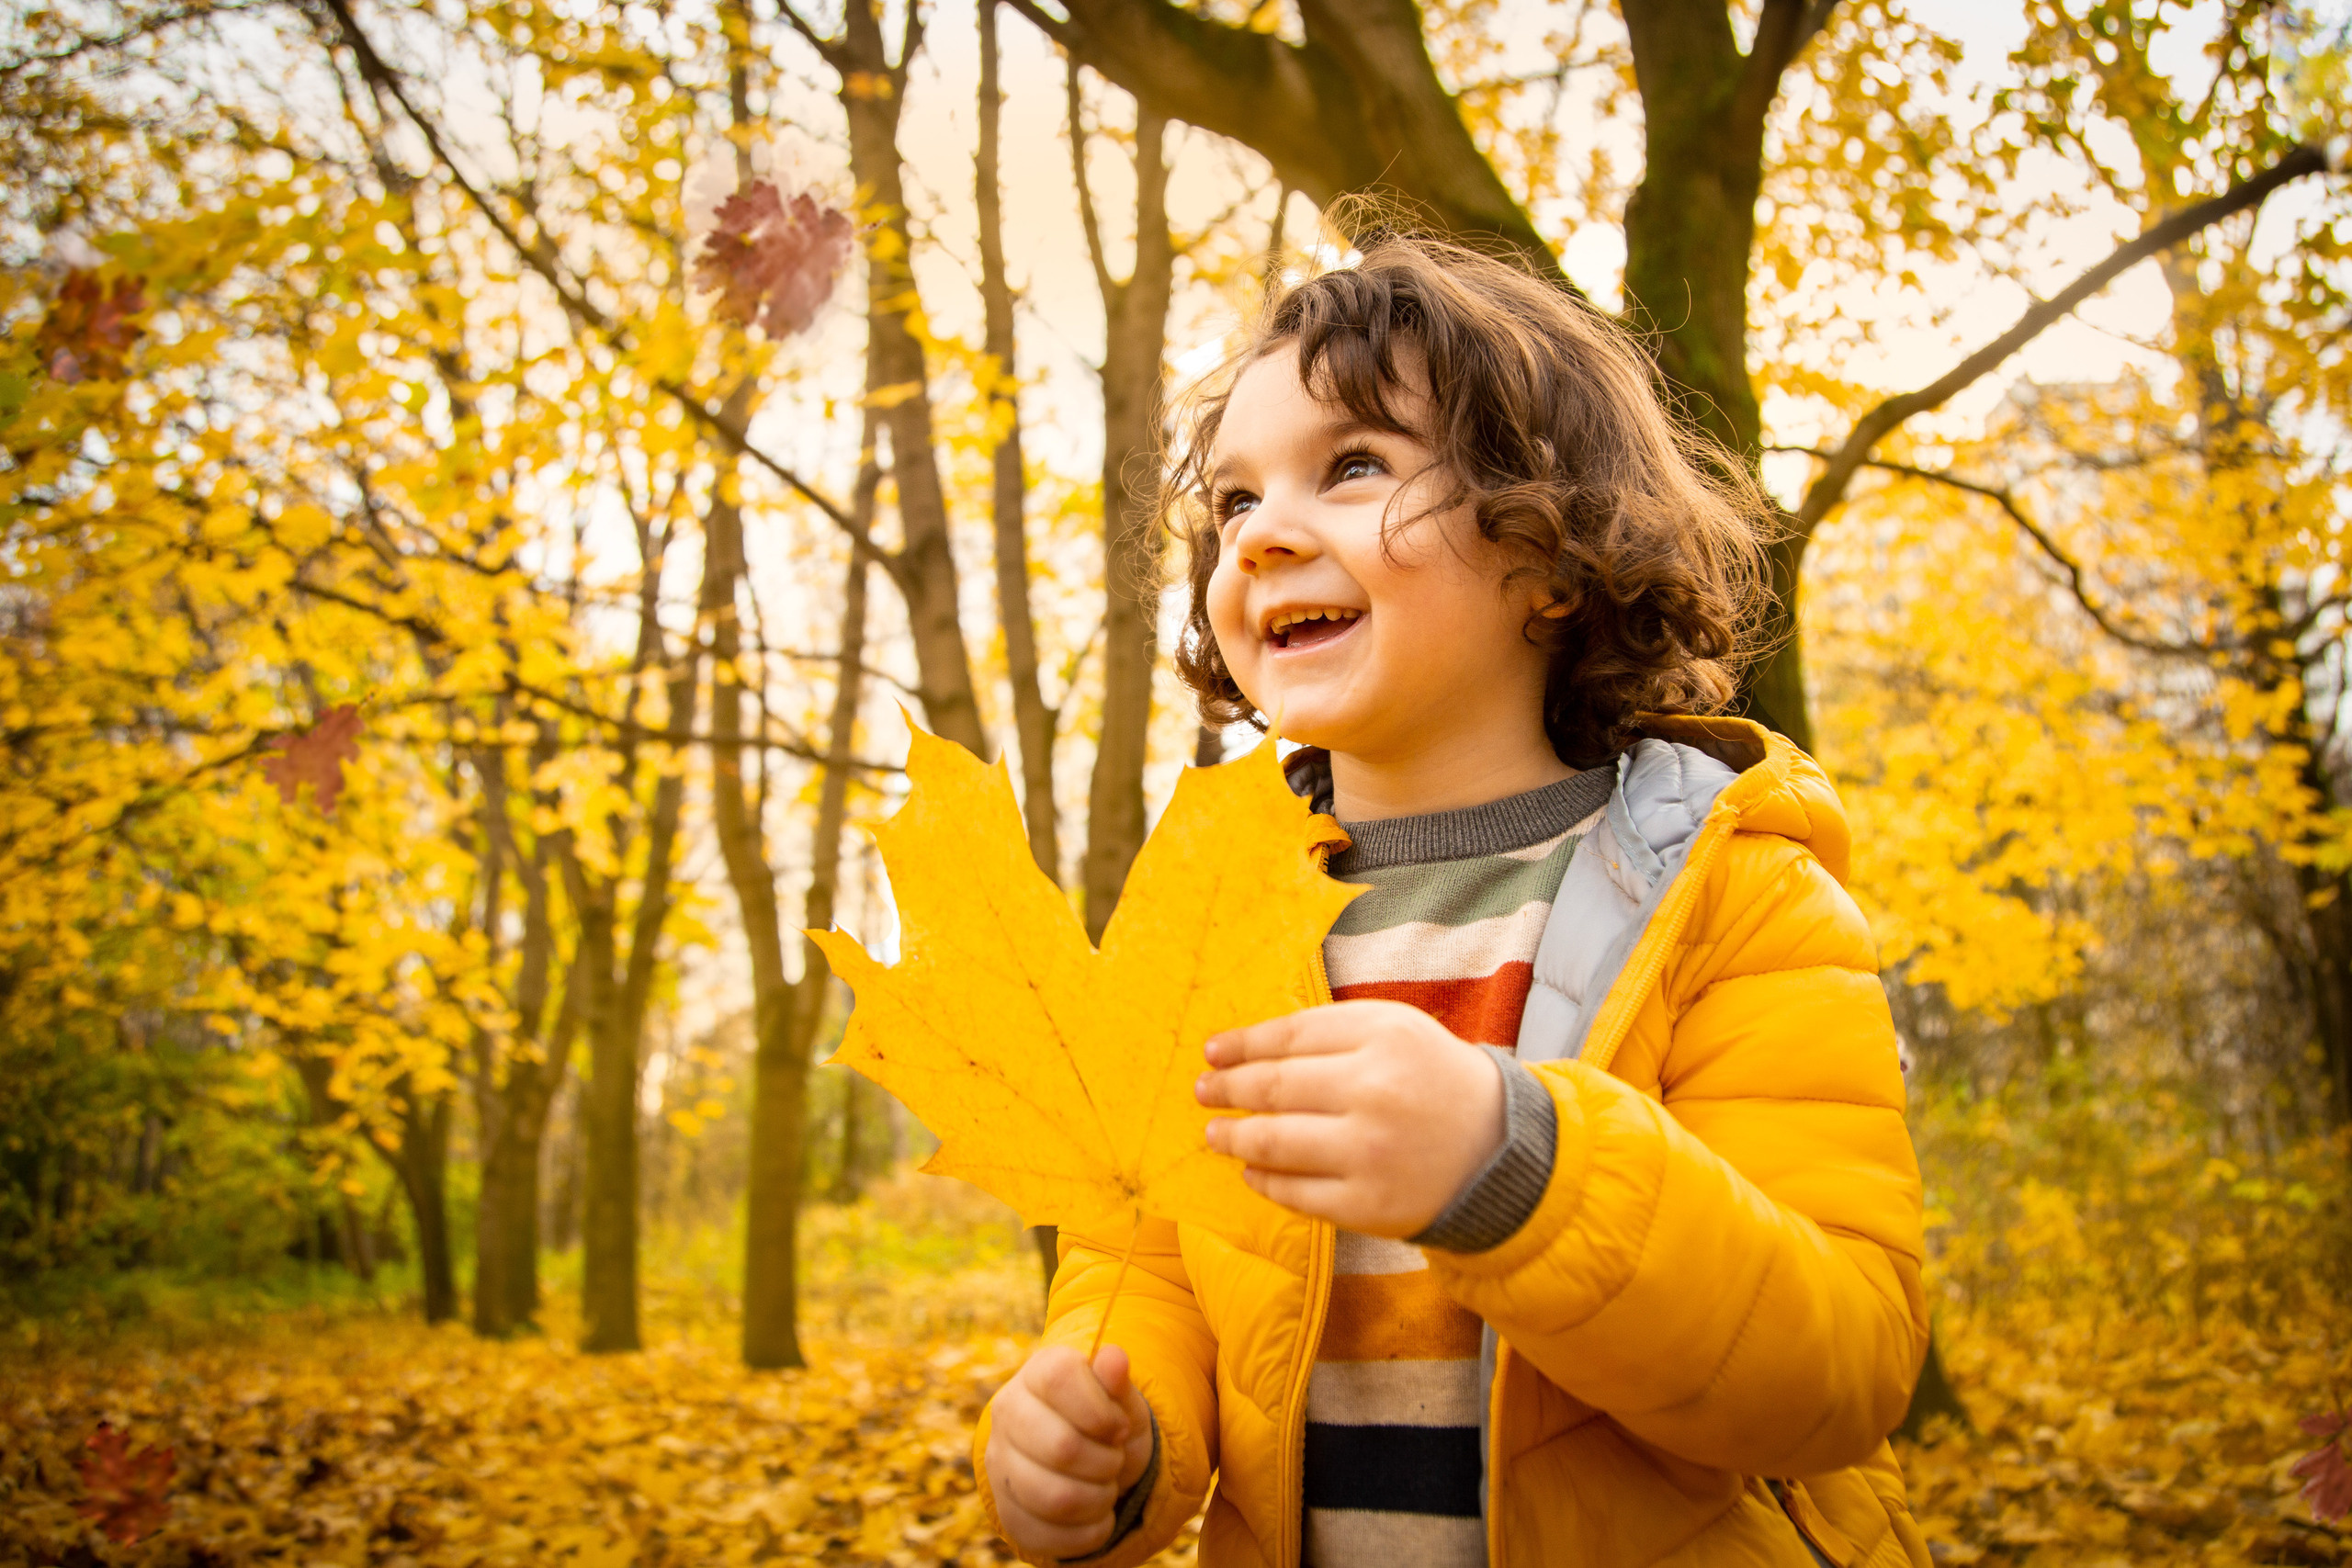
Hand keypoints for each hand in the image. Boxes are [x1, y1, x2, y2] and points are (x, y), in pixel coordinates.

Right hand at [985, 1343, 1154, 1559]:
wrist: (1086, 1459)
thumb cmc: (1106, 1420)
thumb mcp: (1121, 1398)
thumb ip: (1116, 1381)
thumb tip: (1114, 1359)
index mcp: (1038, 1374)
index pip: (1061, 1380)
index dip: (1101, 1410)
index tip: (1118, 1427)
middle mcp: (1008, 1413)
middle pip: (1062, 1447)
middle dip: (1106, 1461)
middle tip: (1114, 1459)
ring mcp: (1000, 1464)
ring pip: (1056, 1498)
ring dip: (1099, 1499)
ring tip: (1106, 1486)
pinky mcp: (1006, 1511)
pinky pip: (1050, 1537)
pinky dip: (1089, 1532)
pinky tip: (1096, 1515)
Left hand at [1195, 999, 1503, 1236]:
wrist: (1500, 1150)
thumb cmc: (1434, 1081)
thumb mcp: (1398, 1031)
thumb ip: (1329, 1031)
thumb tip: (1246, 1048)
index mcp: (1383, 1036)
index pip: (1289, 1037)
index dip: (1242, 1045)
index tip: (1213, 1052)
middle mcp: (1374, 1091)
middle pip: (1274, 1087)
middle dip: (1228, 1089)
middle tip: (1204, 1091)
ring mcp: (1370, 1152)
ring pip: (1274, 1142)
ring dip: (1233, 1136)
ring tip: (1214, 1132)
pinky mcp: (1368, 1204)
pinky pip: (1295, 1192)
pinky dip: (1264, 1179)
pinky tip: (1252, 1169)